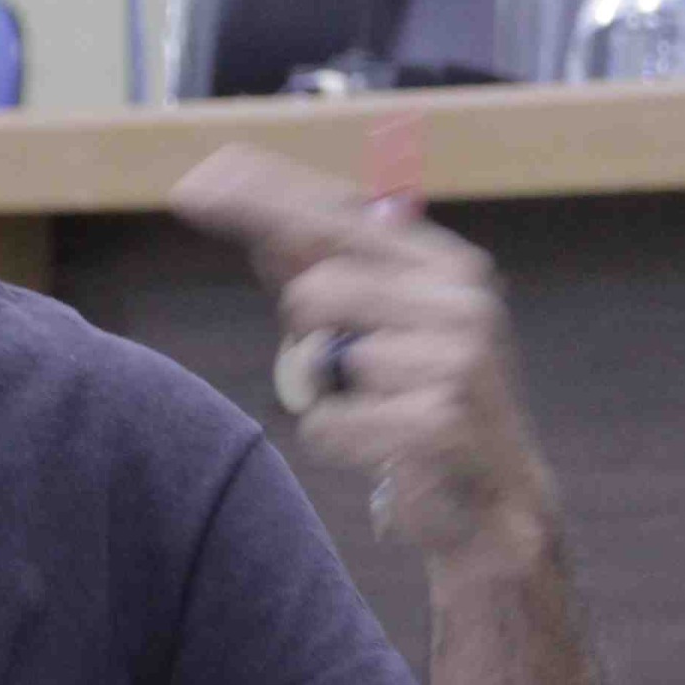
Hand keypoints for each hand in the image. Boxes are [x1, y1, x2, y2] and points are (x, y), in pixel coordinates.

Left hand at [168, 129, 555, 563]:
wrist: (491, 500)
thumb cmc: (420, 402)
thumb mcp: (376, 325)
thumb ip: (325, 271)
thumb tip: (259, 222)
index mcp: (442, 263)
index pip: (337, 213)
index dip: (260, 196)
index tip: (193, 183)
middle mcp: (458, 298)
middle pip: (316, 290)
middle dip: (305, 334)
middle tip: (345, 369)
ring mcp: (454, 359)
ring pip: (319, 361)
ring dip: (324, 395)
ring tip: (375, 410)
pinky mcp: (437, 422)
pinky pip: (326, 424)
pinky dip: (336, 442)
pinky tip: (381, 448)